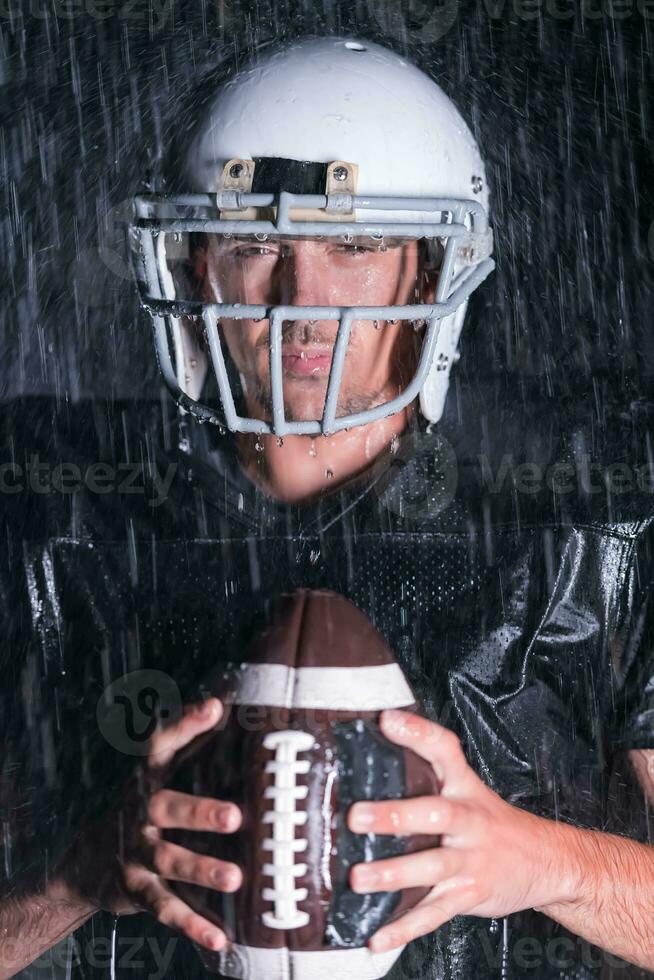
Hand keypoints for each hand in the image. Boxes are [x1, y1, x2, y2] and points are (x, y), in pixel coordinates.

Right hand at [59, 698, 239, 953]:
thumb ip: (191, 746)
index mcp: (147, 778)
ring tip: (235, 879)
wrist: (86, 862)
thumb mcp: (156, 777)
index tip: (214, 708)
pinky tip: (219, 937)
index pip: (163, 745)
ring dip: (202, 869)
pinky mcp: (136, 889)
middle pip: (168, 807)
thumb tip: (228, 705)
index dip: (186, 725)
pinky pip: (165, 909)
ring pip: (169, 861)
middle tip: (235, 817)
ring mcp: (136, 852)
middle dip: (200, 812)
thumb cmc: (142, 809)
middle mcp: (140, 812)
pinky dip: (192, 925)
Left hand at [347, 709, 577, 953]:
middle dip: (395, 815)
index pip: (443, 750)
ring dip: (393, 874)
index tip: (387, 720)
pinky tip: (378, 937)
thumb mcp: (468, 788)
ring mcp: (469, 860)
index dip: (417, 733)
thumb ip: (428, 769)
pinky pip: (434, 914)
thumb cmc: (493, 822)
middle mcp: (467, 820)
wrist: (549, 861)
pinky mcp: (468, 894)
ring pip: (431, 867)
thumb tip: (379, 743)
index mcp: (464, 788)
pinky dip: (404, 928)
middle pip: (435, 813)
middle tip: (357, 817)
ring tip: (359, 879)